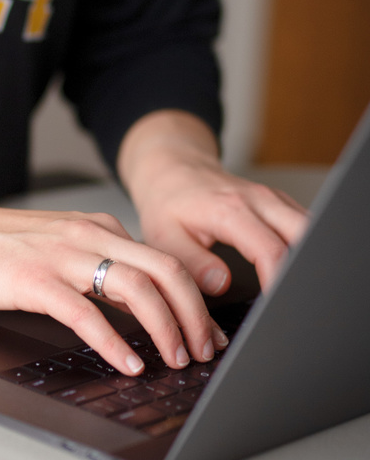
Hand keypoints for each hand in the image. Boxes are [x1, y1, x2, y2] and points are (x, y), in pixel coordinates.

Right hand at [0, 201, 228, 375]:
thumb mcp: (58, 245)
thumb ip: (98, 265)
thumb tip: (135, 302)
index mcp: (98, 228)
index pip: (165, 261)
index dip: (196, 301)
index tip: (207, 331)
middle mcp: (87, 236)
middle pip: (166, 271)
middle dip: (195, 315)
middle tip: (203, 349)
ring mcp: (61, 257)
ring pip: (137, 289)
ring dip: (165, 328)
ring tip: (174, 357)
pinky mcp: (34, 281)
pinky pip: (87, 314)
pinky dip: (115, 343)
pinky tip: (127, 362)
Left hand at [118, 111, 308, 294]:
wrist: (174, 171)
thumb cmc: (168, 203)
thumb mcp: (165, 237)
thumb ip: (193, 263)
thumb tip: (221, 284)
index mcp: (230, 210)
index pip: (270, 251)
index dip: (277, 282)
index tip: (275, 306)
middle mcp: (259, 201)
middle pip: (305, 236)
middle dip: (304, 270)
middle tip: (292, 300)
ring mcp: (273, 200)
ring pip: (312, 228)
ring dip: (310, 258)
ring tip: (294, 288)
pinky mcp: (279, 203)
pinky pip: (306, 225)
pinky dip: (307, 247)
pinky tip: (296, 268)